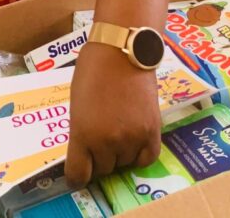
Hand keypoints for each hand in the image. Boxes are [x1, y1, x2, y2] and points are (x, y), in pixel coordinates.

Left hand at [65, 42, 161, 188]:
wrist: (122, 51)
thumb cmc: (93, 70)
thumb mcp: (76, 104)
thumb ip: (81, 131)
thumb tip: (85, 150)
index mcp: (82, 134)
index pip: (78, 175)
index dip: (77, 177)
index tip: (79, 172)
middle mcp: (107, 142)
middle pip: (103, 169)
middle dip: (99, 159)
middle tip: (100, 140)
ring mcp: (131, 138)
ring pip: (125, 164)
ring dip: (120, 155)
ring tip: (118, 131)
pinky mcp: (152, 131)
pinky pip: (147, 158)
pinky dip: (139, 154)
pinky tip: (134, 141)